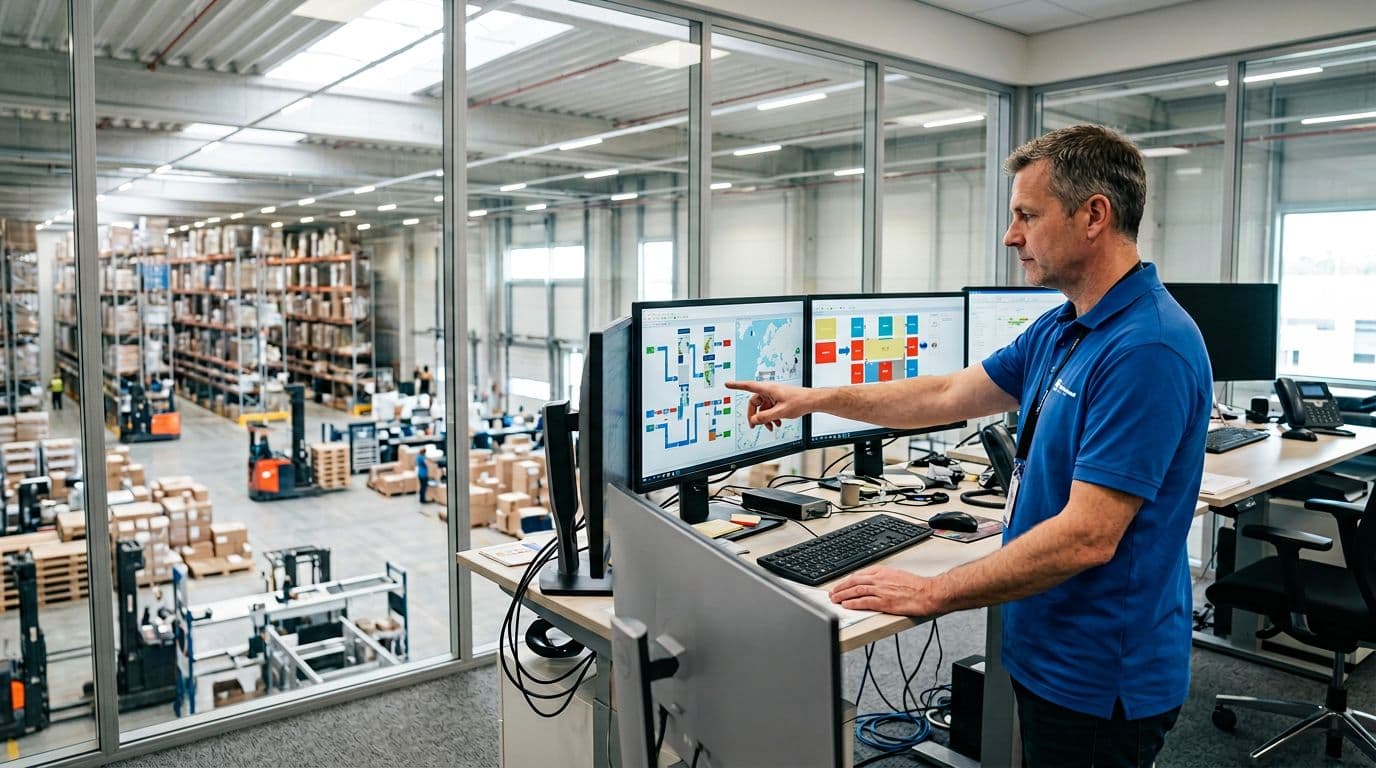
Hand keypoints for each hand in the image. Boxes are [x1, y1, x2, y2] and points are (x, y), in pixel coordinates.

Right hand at [723, 380, 812, 430]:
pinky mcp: (779, 400)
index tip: (727, 384)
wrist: (812, 401)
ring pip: (763, 408)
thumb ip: (765, 417)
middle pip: (754, 403)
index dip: (736, 386)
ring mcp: (774, 395)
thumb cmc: (799, 401)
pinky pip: (770, 409)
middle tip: (753, 425)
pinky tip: (777, 424)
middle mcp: (769, 391)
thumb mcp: (780, 412)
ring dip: (765, 418)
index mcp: (768, 389)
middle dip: (754, 415)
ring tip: (770, 427)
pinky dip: (771, 417)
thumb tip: (754, 420)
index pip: (748, 386)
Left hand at [829, 566, 945, 616]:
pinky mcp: (885, 602)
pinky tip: (847, 605)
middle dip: (841, 587)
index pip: (859, 574)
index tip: (840, 585)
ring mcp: (881, 590)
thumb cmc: (917, 586)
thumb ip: (883, 579)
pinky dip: (853, 603)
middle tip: (832, 593)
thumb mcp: (896, 575)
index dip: (846, 581)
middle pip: (854, 581)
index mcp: (882, 571)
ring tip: (835, 600)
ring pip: (856, 591)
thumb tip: (871, 584)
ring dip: (843, 595)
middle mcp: (880, 579)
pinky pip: (864, 602)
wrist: (929, 593)